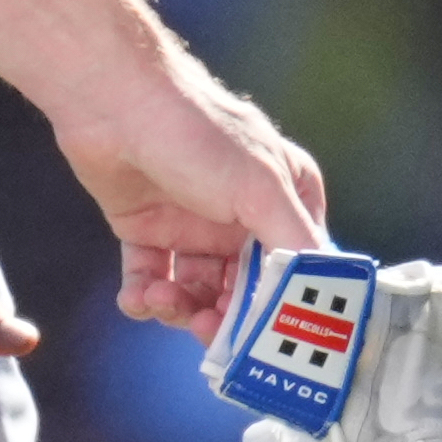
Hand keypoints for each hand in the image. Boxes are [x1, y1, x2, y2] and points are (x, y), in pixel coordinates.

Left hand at [50, 62, 326, 337]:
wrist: (112, 102)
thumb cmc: (196, 132)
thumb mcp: (260, 188)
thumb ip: (294, 243)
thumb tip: (329, 293)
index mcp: (284, 198)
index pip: (295, 269)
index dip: (279, 308)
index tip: (262, 340)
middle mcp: (243, 214)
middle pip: (244, 290)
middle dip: (224, 315)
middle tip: (204, 328)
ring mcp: (194, 224)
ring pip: (198, 291)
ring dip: (179, 306)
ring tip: (158, 299)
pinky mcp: (149, 230)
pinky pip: (152, 280)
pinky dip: (144, 298)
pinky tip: (136, 297)